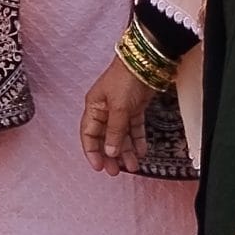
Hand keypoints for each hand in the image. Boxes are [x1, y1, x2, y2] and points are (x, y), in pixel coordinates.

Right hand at [80, 54, 158, 174]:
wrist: (146, 63)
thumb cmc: (125, 79)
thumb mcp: (118, 108)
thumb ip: (114, 132)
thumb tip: (110, 152)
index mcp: (94, 107)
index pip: (88, 134)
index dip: (92, 152)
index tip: (99, 167)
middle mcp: (105, 110)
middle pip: (105, 138)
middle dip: (110, 155)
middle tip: (116, 172)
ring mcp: (120, 109)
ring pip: (121, 136)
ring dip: (126, 151)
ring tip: (133, 166)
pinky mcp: (134, 108)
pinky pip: (134, 128)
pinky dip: (138, 140)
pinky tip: (142, 152)